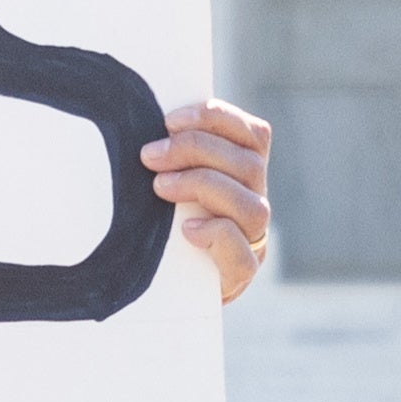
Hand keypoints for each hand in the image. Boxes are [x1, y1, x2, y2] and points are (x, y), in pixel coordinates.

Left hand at [144, 98, 273, 301]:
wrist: (166, 282)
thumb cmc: (162, 220)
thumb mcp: (169, 180)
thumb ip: (172, 154)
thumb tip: (143, 121)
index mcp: (246, 172)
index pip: (254, 134)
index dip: (216, 119)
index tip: (170, 120)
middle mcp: (257, 200)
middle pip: (249, 165)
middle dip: (196, 151)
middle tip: (150, 155)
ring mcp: (254, 240)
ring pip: (252, 207)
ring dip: (203, 188)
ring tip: (161, 187)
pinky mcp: (242, 274)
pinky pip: (243, 256)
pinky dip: (216, 236)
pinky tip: (186, 229)